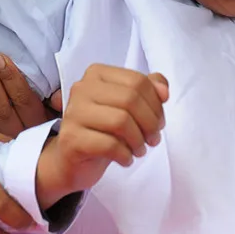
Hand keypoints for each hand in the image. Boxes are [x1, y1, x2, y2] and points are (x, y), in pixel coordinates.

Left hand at [0, 54, 61, 137]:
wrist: (50, 162)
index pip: (25, 101)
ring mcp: (6, 145)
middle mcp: (23, 137)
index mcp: (41, 125)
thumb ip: (62, 103)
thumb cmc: (55, 125)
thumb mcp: (65, 115)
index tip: (1, 59)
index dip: (12, 79)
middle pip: (4, 109)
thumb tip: (56, 96)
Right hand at [36, 65, 168, 209]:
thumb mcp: (128, 106)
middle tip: (153, 139)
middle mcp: (82, 88)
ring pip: (121, 121)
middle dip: (150, 123)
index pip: (137, 81)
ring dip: (138, 140)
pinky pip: (109, 145)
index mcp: (97, 74)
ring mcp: (74, 113)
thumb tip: (163, 90)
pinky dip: (125, 155)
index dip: (156, 104)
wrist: (72, 160)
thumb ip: (149, 90)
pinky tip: (126, 159)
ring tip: (140, 150)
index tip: (159, 122)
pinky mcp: (70, 139)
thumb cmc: (104, 129)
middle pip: (130, 99)